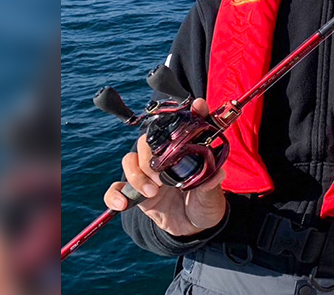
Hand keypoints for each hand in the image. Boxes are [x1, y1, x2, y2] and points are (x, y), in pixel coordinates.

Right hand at [103, 98, 226, 236]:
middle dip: (150, 155)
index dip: (191, 114)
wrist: (194, 228)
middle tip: (162, 176)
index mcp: (182, 154)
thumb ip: (211, 184)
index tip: (199, 105)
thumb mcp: (212, 195)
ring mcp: (146, 175)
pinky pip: (116, 189)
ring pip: (129, 160)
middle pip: (147, 141)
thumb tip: (219, 173)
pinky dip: (114, 196)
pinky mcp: (134, 194)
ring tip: (153, 192)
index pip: (182, 129)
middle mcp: (163, 159)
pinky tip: (123, 205)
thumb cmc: (205, 204)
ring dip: (136, 175)